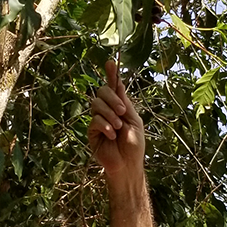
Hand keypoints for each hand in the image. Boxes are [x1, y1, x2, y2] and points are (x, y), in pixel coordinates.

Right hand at [88, 60, 144, 178]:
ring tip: (118, 128)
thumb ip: (125, 102)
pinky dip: (105, 126)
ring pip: (96, 104)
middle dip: (112, 98)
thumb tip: (118, 83)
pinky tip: (111, 135)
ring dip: (109, 114)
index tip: (110, 62)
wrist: (128, 164)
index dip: (111, 74)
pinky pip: (94, 120)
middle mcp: (107, 110)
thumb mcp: (134, 120)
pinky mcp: (91, 132)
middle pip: (102, 91)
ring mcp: (98, 120)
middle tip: (122, 112)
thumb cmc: (134, 145)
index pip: (113, 87)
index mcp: (119, 106)